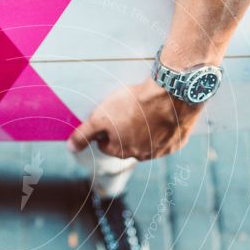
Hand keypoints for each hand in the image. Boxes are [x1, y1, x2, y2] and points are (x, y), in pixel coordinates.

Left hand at [67, 78, 201, 160]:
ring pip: (149, 141)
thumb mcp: (101, 117)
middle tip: (128, 110)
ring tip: (146, 109)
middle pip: (128, 144)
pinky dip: (165, 126)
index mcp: (122, 151)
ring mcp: (163, 149)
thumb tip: (71, 148)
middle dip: (125, 130)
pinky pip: (169, 136)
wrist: (171, 94)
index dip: (105, 129)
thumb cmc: (134, 105)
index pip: (106, 145)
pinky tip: (163, 113)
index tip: (110, 115)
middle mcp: (143, 156)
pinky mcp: (179, 140)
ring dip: (146, 129)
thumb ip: (84, 134)